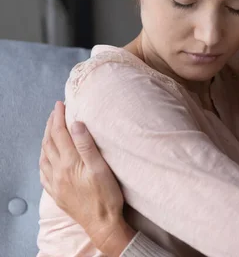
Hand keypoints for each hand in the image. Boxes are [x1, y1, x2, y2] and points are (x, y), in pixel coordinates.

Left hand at [39, 101, 134, 254]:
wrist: (101, 223)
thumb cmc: (106, 196)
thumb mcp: (101, 168)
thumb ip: (87, 145)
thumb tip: (77, 124)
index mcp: (69, 163)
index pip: (60, 133)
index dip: (59, 117)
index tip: (61, 104)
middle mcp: (58, 171)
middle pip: (49, 142)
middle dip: (51, 125)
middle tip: (55, 112)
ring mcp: (55, 183)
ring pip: (44, 156)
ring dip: (46, 139)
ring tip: (50, 129)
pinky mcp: (56, 193)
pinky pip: (43, 171)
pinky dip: (43, 158)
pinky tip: (46, 157)